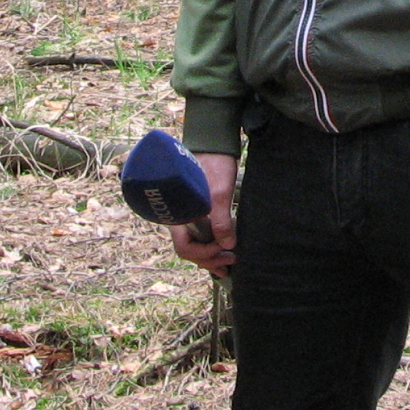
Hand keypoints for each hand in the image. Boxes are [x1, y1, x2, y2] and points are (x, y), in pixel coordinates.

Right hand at [172, 152, 238, 277]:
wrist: (214, 145)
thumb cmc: (214, 164)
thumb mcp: (219, 191)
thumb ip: (221, 218)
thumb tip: (228, 245)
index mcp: (179, 214)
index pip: (184, 248)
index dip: (203, 254)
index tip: (223, 248)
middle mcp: (179, 219)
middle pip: (189, 250)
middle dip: (208, 260)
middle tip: (229, 264)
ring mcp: (187, 216)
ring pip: (194, 244)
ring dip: (209, 256)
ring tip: (227, 263)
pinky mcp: (196, 212)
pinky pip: (199, 235)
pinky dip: (210, 246)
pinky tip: (222, 248)